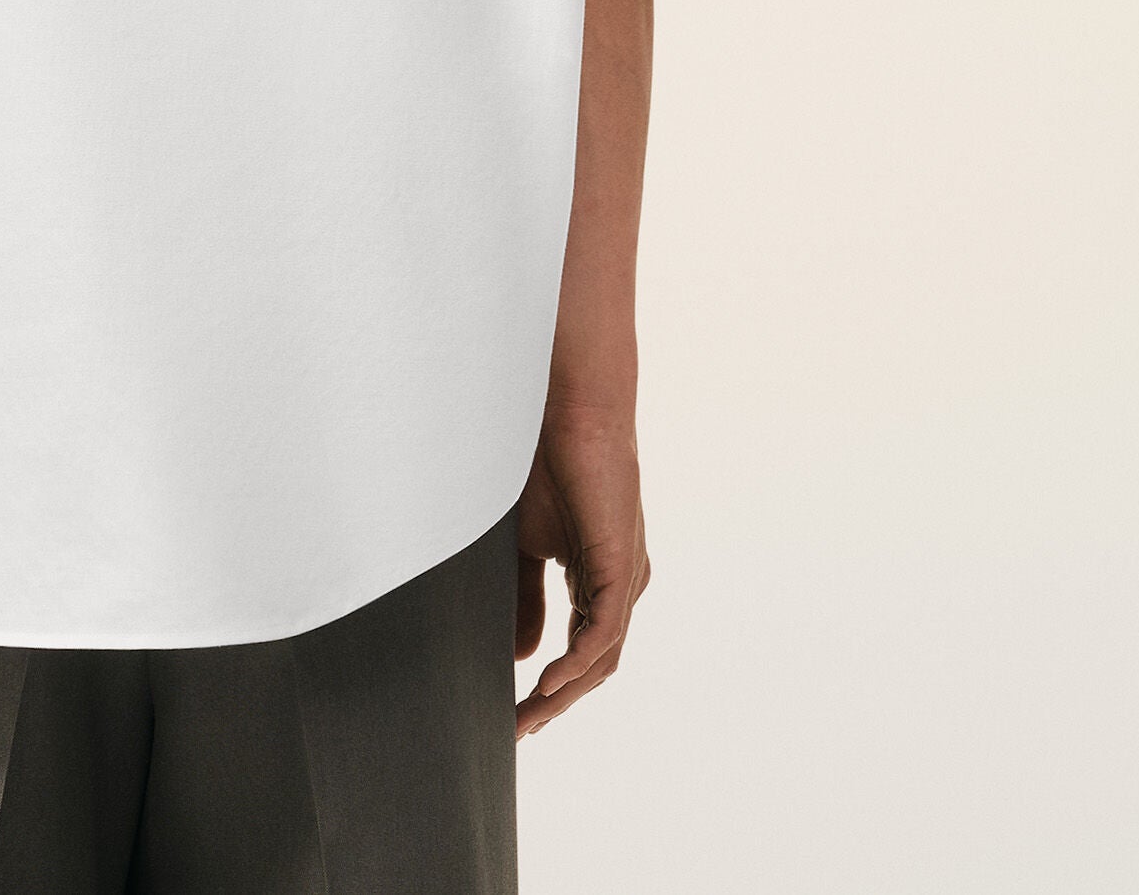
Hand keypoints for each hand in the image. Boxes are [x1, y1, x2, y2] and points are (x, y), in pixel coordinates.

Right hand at [513, 399, 649, 736]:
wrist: (565, 408)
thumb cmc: (542, 463)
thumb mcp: (523, 543)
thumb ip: (526, 597)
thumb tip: (525, 656)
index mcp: (598, 578)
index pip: (580, 650)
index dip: (550, 687)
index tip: (513, 714)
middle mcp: (619, 585)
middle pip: (593, 666)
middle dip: (555, 703)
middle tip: (515, 730)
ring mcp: (625, 578)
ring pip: (601, 658)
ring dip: (563, 694)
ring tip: (525, 717)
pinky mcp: (621, 565)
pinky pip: (604, 632)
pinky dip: (576, 663)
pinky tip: (546, 683)